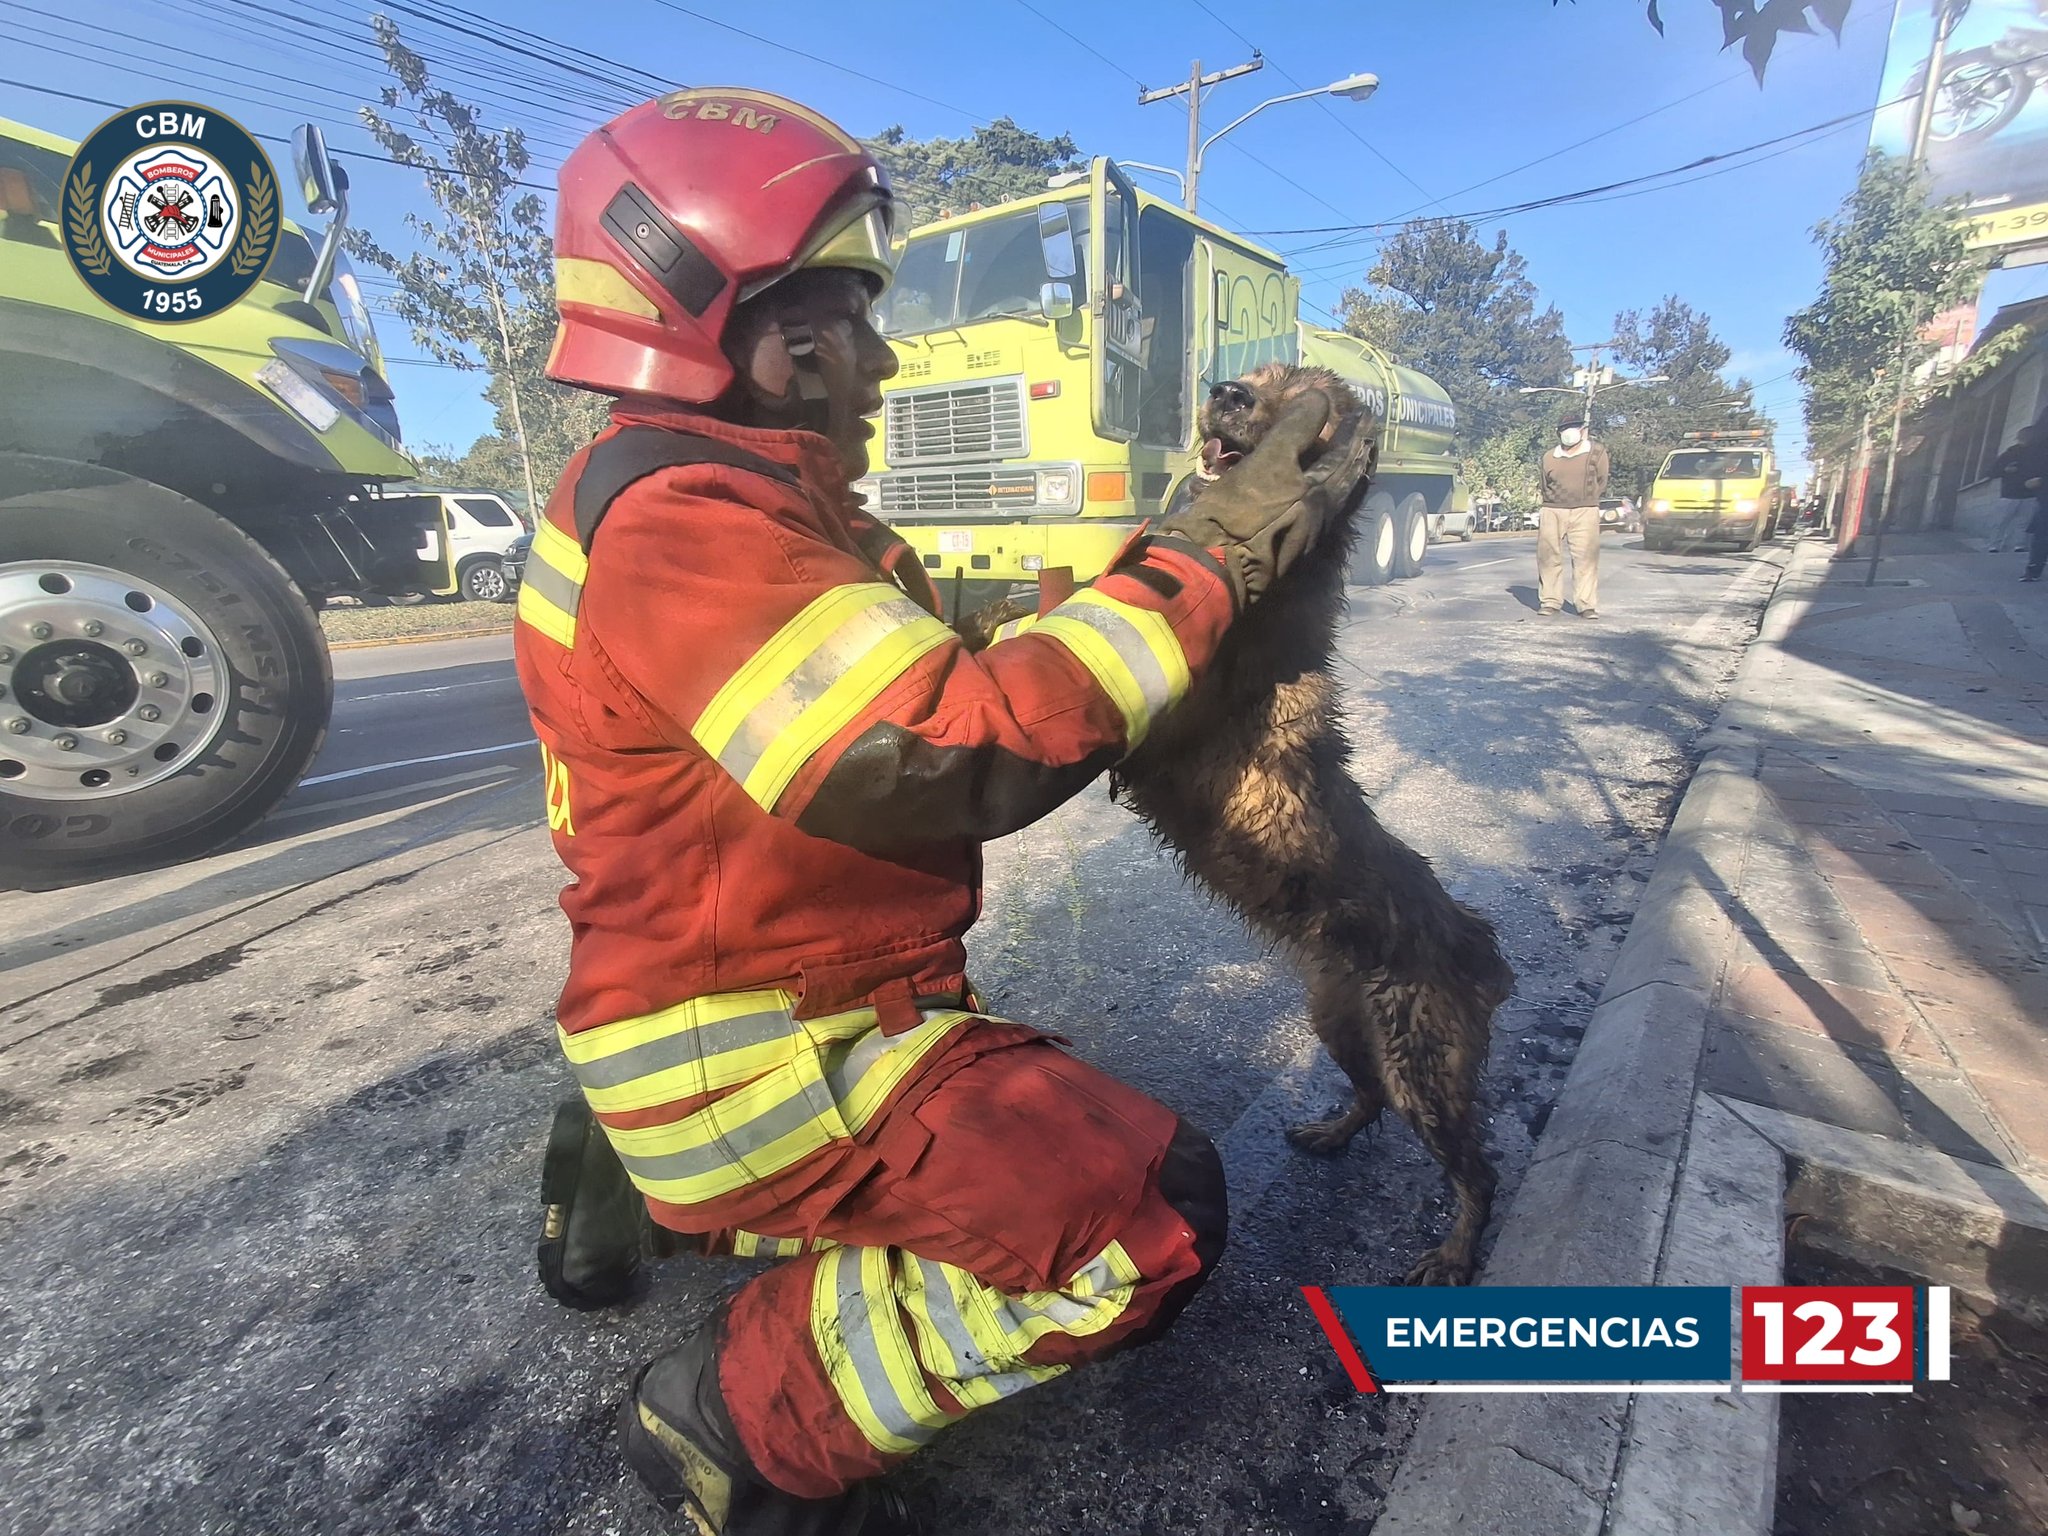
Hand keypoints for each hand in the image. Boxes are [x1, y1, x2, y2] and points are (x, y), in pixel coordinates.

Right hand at [1161, 393, 1373, 606]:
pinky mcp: (1281, 546)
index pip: (1347, 458)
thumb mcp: (1268, 462)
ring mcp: (1303, 536)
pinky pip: (1311, 510)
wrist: (1211, 566)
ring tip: (1341, 458)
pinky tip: (1306, 488)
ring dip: (1339, 475)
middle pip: (1345, 482)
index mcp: (1321, 496)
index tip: (1365, 413)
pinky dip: (1317, 491)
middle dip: (1355, 457)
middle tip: (1364, 437)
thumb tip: (1321, 399)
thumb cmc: (1239, 513)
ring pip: (1331, 498)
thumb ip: (1297, 429)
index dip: (1355, 433)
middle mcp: (1320, 518)